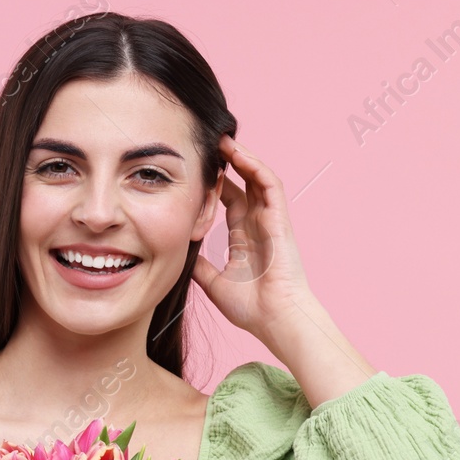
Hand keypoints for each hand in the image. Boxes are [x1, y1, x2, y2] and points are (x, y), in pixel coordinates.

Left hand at [191, 135, 317, 346]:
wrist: (276, 319)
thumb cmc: (252, 309)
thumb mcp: (214, 284)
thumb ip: (200, 267)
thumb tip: (179, 255)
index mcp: (245, 238)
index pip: (230, 202)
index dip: (215, 184)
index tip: (197, 170)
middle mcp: (259, 225)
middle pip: (243, 184)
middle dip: (227, 164)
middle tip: (206, 145)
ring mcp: (271, 220)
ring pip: (257, 178)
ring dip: (241, 158)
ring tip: (221, 140)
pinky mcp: (280, 219)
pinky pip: (269, 184)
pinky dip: (255, 167)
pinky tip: (238, 154)